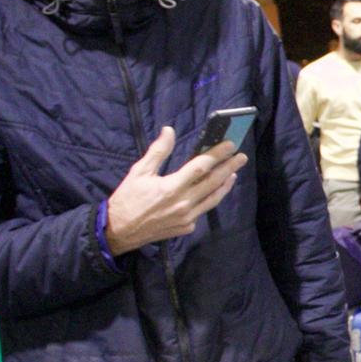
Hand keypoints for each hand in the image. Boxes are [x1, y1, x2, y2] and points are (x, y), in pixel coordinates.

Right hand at [105, 127, 243, 255]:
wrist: (119, 231)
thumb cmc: (128, 198)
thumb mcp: (139, 172)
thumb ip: (158, 151)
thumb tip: (169, 130)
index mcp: (171, 187)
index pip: (201, 167)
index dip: (217, 154)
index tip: (229, 145)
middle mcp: (183, 203)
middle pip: (213, 182)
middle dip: (229, 167)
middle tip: (241, 157)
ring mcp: (187, 218)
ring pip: (213, 199)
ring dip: (225, 185)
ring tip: (233, 173)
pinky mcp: (186, 227)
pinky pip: (202, 211)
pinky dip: (210, 199)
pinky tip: (214, 191)